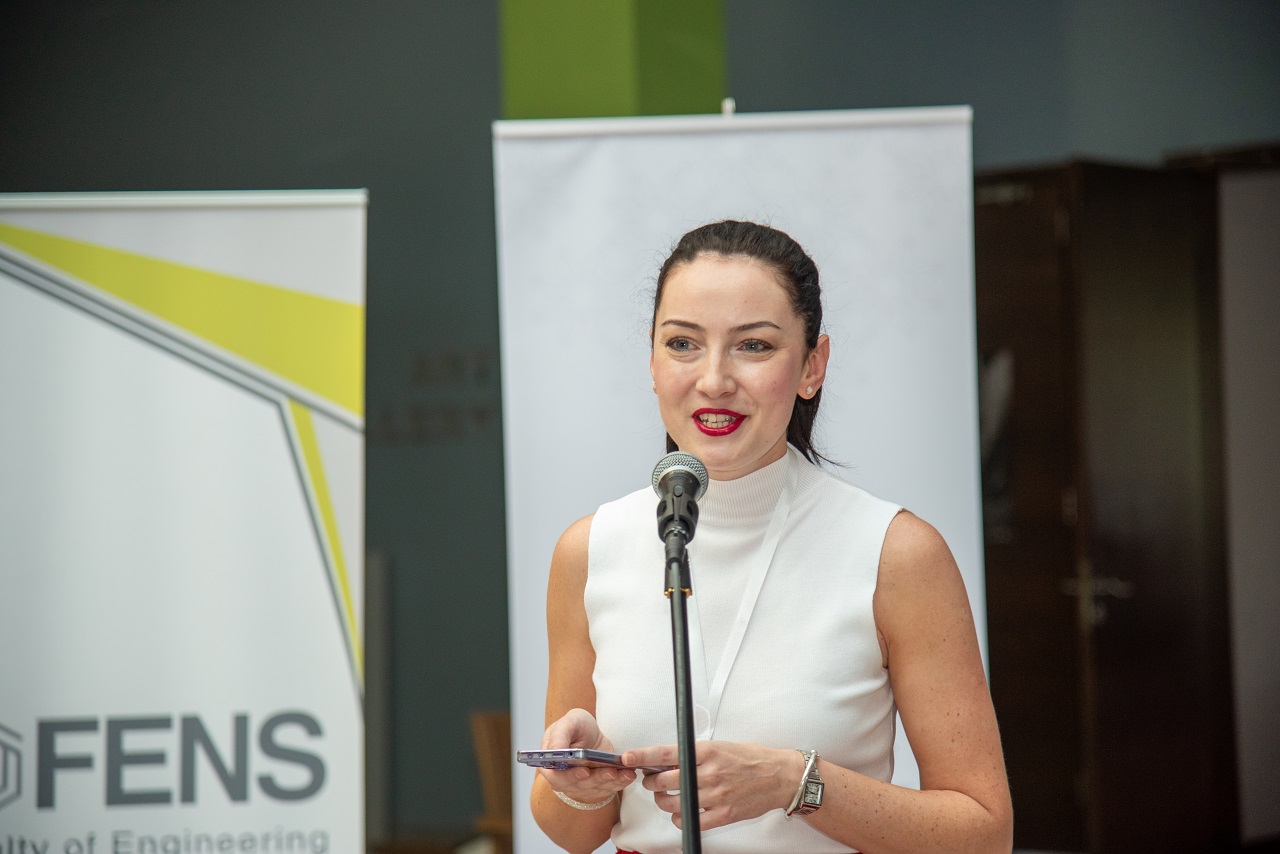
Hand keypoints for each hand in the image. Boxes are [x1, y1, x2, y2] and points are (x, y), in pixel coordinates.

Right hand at [538, 708, 635, 805]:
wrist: (591, 735)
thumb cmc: (577, 727)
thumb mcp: (569, 722)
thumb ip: (560, 734)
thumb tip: (556, 750)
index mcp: (551, 763)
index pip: (556, 776)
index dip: (570, 776)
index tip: (584, 771)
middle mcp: (564, 778)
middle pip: (578, 786)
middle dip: (596, 779)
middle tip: (611, 772)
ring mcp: (580, 785)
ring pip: (595, 788)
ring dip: (611, 782)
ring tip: (624, 772)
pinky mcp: (595, 788)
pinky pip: (607, 789)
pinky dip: (619, 783)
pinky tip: (628, 775)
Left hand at [623, 741, 804, 829]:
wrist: (779, 776)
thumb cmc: (750, 759)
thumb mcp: (720, 746)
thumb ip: (694, 754)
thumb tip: (666, 760)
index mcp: (706, 751)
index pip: (666, 752)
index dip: (643, 756)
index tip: (627, 757)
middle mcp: (709, 772)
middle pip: (663, 782)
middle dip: (652, 782)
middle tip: (653, 780)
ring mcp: (715, 795)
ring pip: (672, 803)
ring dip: (664, 801)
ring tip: (669, 796)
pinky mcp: (723, 814)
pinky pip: (689, 820)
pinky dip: (680, 818)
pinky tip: (684, 811)